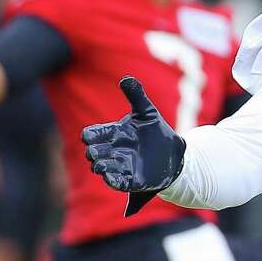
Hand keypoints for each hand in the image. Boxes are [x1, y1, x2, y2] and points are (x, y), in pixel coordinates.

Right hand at [81, 76, 185, 216]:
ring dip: (101, 167)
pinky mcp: (133, 179)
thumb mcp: (147, 111)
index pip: (94, 134)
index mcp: (114, 133)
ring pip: (105, 168)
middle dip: (93, 152)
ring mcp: (122, 165)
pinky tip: (110, 179)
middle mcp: (114, 150)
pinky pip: (119, 182)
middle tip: (94, 152)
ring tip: (100, 166)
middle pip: (95, 152)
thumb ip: (136, 95)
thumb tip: (126, 78)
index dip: (90, 135)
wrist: (173, 152)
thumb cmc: (156, 130)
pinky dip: (113, 181)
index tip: (88, 137)